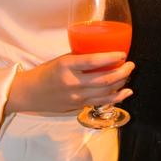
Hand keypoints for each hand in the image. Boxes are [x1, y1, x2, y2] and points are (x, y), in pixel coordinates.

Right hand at [6, 51, 133, 114]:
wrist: (30, 94)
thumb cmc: (45, 73)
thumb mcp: (60, 60)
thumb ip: (79, 58)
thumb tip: (101, 53)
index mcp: (66, 66)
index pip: (93, 61)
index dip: (111, 57)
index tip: (122, 53)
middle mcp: (72, 82)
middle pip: (104, 79)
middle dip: (122, 72)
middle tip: (130, 64)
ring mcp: (76, 97)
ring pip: (106, 91)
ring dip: (121, 83)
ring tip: (128, 75)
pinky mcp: (79, 106)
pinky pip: (102, 102)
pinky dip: (117, 97)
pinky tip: (126, 92)